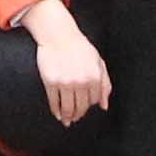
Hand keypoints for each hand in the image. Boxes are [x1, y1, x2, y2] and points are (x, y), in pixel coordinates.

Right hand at [27, 7, 112, 123]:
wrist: (58, 35)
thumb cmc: (79, 47)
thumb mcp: (98, 62)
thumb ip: (105, 84)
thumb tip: (104, 105)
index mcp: (94, 77)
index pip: (93, 101)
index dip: (89, 105)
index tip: (84, 106)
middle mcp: (81, 81)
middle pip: (81, 107)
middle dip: (78, 114)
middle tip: (75, 117)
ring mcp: (65, 82)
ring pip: (68, 108)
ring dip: (67, 117)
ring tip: (66, 119)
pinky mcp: (51, 82)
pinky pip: (54, 102)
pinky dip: (56, 111)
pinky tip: (57, 113)